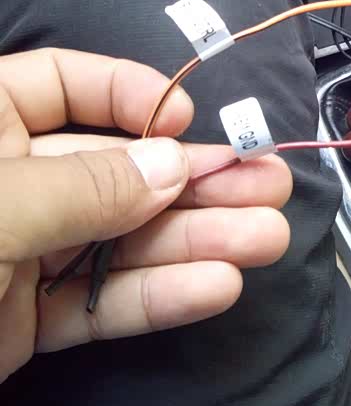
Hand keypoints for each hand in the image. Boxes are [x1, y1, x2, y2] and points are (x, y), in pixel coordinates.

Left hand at [0, 49, 291, 383]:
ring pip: (120, 238)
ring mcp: (18, 253)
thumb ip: (82, 187)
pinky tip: (217, 286)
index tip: (183, 121)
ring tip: (268, 238)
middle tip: (268, 184)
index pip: (59, 84)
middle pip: (113, 168)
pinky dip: (157, 297)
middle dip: (193, 178)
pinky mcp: (26, 321)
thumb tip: (173, 166)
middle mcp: (8, 184)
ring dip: (195, 239)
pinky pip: (100, 302)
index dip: (126, 92)